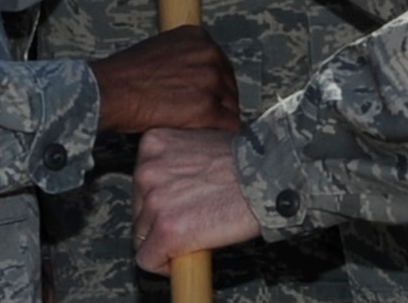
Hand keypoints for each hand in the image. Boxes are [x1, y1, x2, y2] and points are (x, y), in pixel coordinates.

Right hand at [90, 25, 240, 133]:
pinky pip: (230, 126)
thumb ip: (184, 57)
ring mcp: (210, 81)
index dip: (214, 85)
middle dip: (219, 102)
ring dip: (219, 120)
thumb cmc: (127, 74)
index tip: (206, 98)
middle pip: (229, 85)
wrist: (112, 91)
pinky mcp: (207, 108)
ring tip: (203, 130)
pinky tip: (209, 140)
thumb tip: (195, 76)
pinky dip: (221, 135)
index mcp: (199, 37)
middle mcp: (210, 54)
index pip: (221, 65)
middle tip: (203, 118)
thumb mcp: (161, 49)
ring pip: (231, 106)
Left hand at [132, 128, 262, 273]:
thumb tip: (175, 184)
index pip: (141, 185)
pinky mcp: (166, 230)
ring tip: (201, 230)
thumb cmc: (247, 161)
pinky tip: (193, 251)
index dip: (161, 201)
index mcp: (154, 143)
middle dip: (162, 221)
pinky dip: (167, 264)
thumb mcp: (202, 144)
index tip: (178, 207)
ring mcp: (155, 201)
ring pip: (144, 237)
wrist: (268, 176)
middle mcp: (147, 170)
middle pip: (139, 211)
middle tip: (194, 219)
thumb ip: (180, 162)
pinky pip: (149, 259)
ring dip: (169, 240)